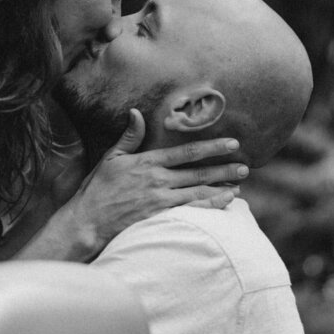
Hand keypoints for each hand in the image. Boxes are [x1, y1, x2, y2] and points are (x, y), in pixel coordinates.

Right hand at [63, 109, 246, 256]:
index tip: (232, 143)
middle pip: (198, 172)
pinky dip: (210, 205)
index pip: (185, 152)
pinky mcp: (160, 218)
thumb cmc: (98, 190)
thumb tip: (136, 112)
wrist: (87, 221)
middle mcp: (157, 180)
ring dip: (222, 187)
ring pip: (198, 192)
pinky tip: (224, 202)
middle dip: (224, 168)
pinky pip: (191, 211)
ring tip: (240, 183)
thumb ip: (129, 137)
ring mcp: (160, 200)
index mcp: (147, 162)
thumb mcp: (110, 158)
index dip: (211, 147)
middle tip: (246, 166)